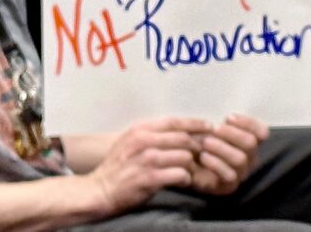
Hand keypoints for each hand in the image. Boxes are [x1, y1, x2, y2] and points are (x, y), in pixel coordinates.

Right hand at [87, 117, 207, 214]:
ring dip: (192, 164)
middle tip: (205, 151)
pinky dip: (186, 178)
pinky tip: (183, 180)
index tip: (209, 126)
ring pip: (184, 156)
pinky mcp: (150, 178)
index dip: (194, 123)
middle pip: (182, 138)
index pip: (174, 121)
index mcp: (140, 129)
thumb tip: (179, 129)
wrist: (101, 189)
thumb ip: (152, 133)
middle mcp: (143, 141)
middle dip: (198, 144)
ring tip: (191, 169)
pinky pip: (179, 174)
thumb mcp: (130, 140)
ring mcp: (147, 160)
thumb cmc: (118, 165)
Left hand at [189, 114, 267, 195]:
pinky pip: (229, 175)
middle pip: (251, 143)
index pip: (262, 132)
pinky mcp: (229, 186)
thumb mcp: (212, 130)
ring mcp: (241, 173)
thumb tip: (229, 118)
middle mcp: (249, 158)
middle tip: (214, 129)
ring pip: (240, 159)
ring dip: (221, 148)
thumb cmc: (203, 143)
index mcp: (249, 142)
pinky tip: (203, 156)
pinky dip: (215, 163)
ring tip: (205, 142)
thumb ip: (224, 124)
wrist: (189, 165)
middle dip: (231, 133)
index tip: (228, 117)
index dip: (248, 123)